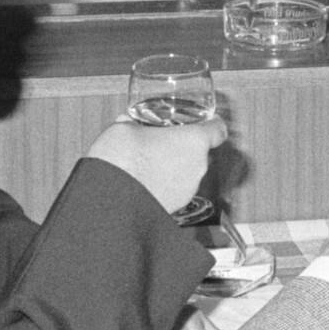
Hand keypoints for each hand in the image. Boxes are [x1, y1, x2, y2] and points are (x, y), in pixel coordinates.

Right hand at [86, 111, 224, 213]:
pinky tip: (144, 181)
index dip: (211, 124)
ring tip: (147, 163)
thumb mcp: (124, 127)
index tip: (203, 122)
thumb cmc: (121, 160)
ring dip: (174, 166)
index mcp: (194, 140)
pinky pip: (177, 188)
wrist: (110, 200)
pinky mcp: (177, 207)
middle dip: (183, 146)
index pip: (218, 130)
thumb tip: (129, 123)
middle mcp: (199, 166)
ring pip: (188, 171)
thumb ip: (135, 123)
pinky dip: (166, 184)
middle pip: (200, 151)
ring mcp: (190, 189)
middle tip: (161, 142)